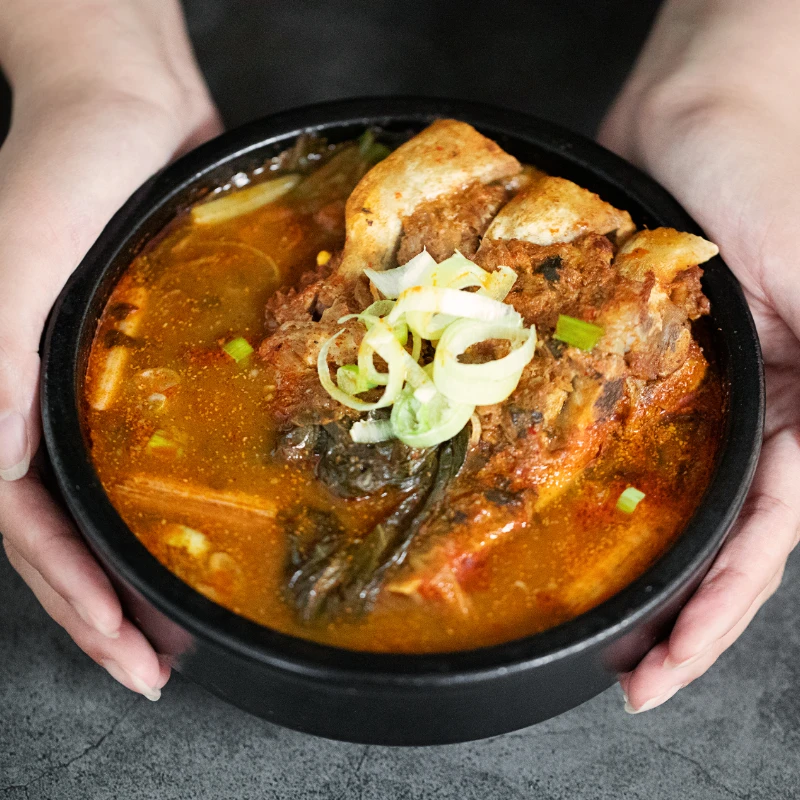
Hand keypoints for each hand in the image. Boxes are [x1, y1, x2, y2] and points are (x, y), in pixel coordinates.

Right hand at [0, 0, 220, 698]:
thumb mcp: (14, 269)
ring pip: (105, 500)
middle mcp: (42, 400)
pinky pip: (145, 447)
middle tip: (160, 663)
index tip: (126, 652)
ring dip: (137, 567)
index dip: (74, 598)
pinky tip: (199, 524)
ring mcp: (91, 386)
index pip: (27, 527)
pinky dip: (164, 496)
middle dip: (108, 605)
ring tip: (182, 625)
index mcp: (2, 392)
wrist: (132, 111)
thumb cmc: (66, 174)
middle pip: (67, 532)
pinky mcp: (139, 362)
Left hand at [599, 0, 799, 711]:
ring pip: (660, 497)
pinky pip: (604, 428)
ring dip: (631, 562)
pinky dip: (583, 476)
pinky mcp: (630, 357)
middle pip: (709, 538)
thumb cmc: (773, 178)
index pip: (760, 542)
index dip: (715, 614)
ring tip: (590, 624)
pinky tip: (552, 514)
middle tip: (621, 674)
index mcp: (797, 412)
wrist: (698, 112)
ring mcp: (685, 390)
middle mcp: (743, 414)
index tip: (663, 670)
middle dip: (671, 611)